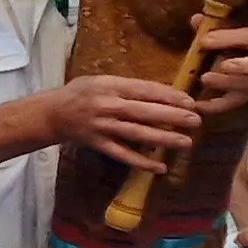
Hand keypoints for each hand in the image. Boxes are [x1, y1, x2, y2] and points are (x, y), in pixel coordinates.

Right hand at [43, 75, 203, 173]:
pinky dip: (141, 162)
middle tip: (196, 121)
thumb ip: (128, 87)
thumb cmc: (80, 93)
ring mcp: (103, 127)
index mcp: (110, 86)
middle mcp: (107, 106)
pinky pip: (123, 155)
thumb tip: (163, 94)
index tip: (190, 101)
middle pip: (145, 112)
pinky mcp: (99, 144)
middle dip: (173, 116)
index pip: (145, 90)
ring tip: (186, 142)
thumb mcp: (102, 81)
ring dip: (163, 138)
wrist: (51, 114)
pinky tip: (160, 167)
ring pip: (138, 133)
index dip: (169, 96)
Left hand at [192, 24, 247, 116]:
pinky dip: (216, 106)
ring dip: (226, 84)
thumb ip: (219, 25)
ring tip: (205, 79)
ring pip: (247, 87)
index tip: (205, 40)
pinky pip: (235, 104)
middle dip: (241, 66)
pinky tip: (198, 105)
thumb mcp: (244, 29)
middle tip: (221, 64)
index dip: (229, 38)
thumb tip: (196, 20)